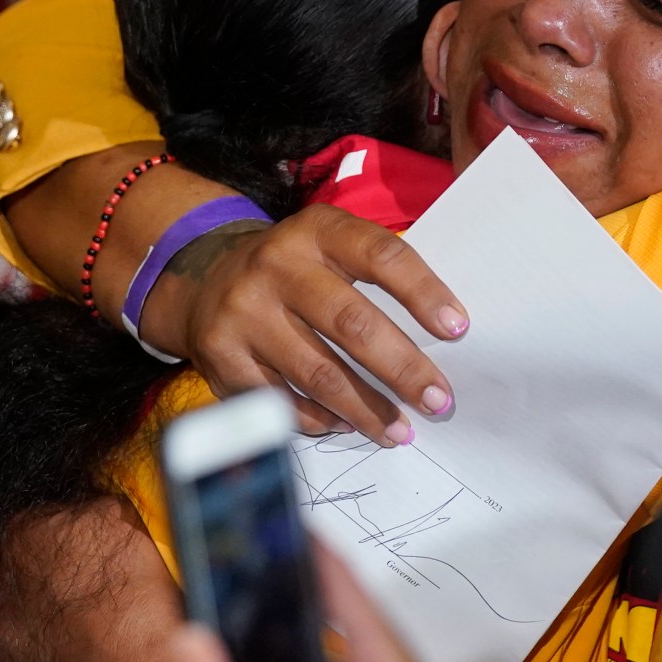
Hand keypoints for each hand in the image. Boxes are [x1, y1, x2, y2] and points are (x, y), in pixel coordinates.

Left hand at [0, 495, 183, 661]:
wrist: (142, 660)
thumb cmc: (134, 588)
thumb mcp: (118, 517)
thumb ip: (84, 511)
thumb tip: (80, 512)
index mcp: (17, 534)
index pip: (28, 529)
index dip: (56, 545)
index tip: (76, 559)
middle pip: (13, 575)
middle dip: (38, 583)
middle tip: (73, 596)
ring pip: (9, 618)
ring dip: (32, 620)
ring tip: (70, 630)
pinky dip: (35, 660)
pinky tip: (65, 660)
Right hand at [137, 207, 466, 443]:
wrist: (203, 280)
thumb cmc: (295, 270)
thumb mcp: (329, 247)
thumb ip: (377, 274)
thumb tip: (444, 334)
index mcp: (315, 231)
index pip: (380, 256)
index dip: (423, 292)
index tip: (458, 329)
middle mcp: (275, 266)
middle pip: (351, 323)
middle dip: (403, 369)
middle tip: (439, 401)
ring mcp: (243, 313)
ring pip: (318, 373)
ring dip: (367, 409)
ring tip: (400, 430)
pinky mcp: (221, 356)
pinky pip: (281, 401)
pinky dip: (320, 420)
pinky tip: (346, 426)